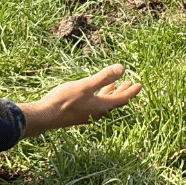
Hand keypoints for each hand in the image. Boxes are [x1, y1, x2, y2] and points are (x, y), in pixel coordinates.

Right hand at [17, 64, 142, 138]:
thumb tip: (122, 68)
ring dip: (111, 92)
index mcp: (101, 106)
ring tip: (116, 85)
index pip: (122, 99)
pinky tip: (95, 91)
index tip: (140, 85)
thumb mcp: (86, 86)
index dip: (131, 92)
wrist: (45, 116)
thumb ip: (104, 77)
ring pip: (104, 102)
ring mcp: (87, 114)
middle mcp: (96, 112)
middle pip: (115, 101)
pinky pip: (95, 103)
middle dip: (123, 91)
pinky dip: (100, 95)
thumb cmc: (64, 100)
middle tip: (132, 83)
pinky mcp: (79, 113)